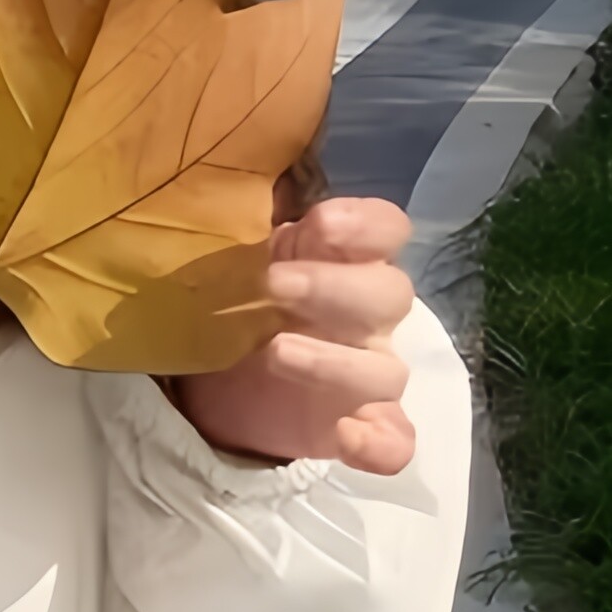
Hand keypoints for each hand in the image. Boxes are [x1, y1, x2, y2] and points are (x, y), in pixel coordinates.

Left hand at [167, 196, 417, 476]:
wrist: (220, 385)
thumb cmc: (238, 301)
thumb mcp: (234, 256)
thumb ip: (242, 219)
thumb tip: (217, 168)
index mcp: (343, 262)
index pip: (386, 230)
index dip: (365, 225)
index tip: (320, 223)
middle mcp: (368, 318)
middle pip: (390, 296)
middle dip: (334, 287)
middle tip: (272, 283)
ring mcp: (367, 377)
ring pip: (386, 371)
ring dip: (336, 363)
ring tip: (275, 351)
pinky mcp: (358, 429)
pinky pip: (394, 441)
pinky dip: (379, 443)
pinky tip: (349, 438)